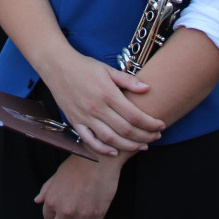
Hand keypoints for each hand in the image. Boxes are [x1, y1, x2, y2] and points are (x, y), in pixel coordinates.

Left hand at [36, 154, 124, 218]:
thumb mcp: (58, 174)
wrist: (99, 158)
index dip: (54, 214)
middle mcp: (65, 210)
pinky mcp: (97, 214)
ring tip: (82, 213)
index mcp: (53, 200)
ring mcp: (82, 214)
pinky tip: (92, 214)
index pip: (48, 218)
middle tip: (72, 211)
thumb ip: (47, 189)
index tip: (60, 211)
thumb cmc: (78, 163)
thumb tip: (38, 200)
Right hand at [43, 52, 163, 155]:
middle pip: (126, 130)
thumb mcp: (108, 69)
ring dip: (128, 146)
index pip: (134, 114)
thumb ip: (128, 80)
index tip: (161, 125)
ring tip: (142, 146)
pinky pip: (90, 140)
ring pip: (111, 138)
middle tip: (155, 137)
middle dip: (145, 136)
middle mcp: (97, 107)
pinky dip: (102, 149)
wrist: (57, 66)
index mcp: (107, 93)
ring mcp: (85, 116)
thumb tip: (148, 88)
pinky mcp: (75, 121)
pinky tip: (114, 152)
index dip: (150, 123)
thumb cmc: (84, 66)